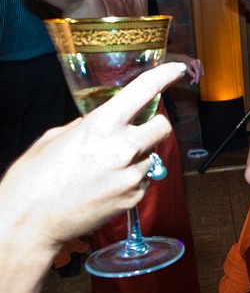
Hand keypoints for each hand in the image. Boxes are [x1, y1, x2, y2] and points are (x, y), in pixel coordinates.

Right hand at [0, 63, 186, 249]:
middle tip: (137, 130)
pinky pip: (145, 179)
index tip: (177, 69)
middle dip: (154, 125)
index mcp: (102, 125)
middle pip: (164, 126)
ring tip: (106, 167)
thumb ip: (88, 124)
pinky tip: (106, 184)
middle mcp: (123, 148)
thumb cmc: (34, 179)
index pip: (145, 90)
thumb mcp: (56, 137)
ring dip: (138, 156)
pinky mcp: (134, 197)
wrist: (29, 222)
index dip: (165, 75)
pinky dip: (133, 178)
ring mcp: (132, 175)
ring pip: (153, 155)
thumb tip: (104, 119)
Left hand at [166, 53, 202, 83]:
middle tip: (192, 82)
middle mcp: (199, 62)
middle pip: (200, 72)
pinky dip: (198, 75)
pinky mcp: (200, 65)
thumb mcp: (186, 68)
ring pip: (201, 72)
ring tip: (193, 80)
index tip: (196, 81)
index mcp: (194, 62)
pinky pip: (200, 72)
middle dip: (197, 78)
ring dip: (198, 77)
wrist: (184, 59)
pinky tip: (195, 78)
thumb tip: (194, 77)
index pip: (197, 71)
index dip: (197, 77)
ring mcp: (200, 63)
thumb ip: (190, 72)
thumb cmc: (184, 63)